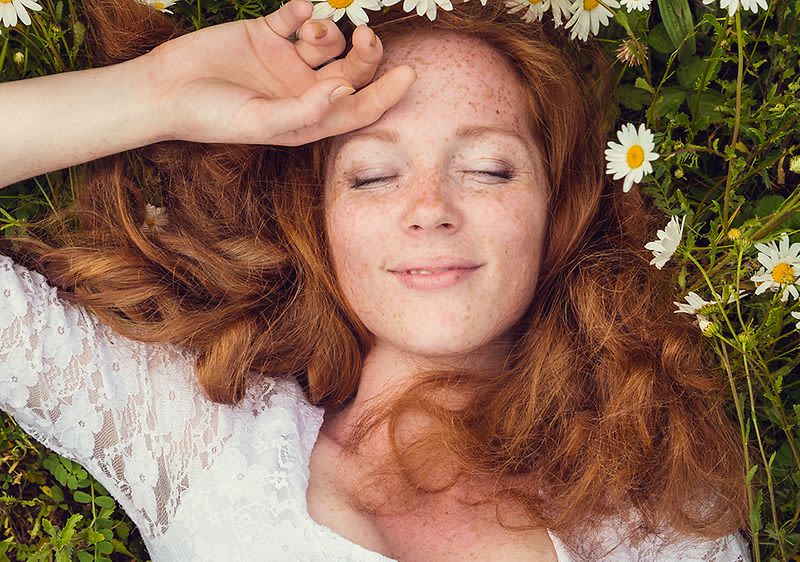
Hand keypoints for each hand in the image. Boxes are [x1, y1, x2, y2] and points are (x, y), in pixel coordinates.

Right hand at [142, 0, 415, 145]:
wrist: (165, 90)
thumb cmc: (212, 117)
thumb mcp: (262, 122)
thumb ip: (306, 109)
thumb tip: (347, 89)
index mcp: (310, 119)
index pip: (359, 108)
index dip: (387, 94)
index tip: (410, 73)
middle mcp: (304, 91)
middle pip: (353, 70)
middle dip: (367, 54)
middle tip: (368, 36)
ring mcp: (288, 61)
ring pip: (329, 42)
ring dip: (330, 31)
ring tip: (311, 31)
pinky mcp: (268, 33)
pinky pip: (297, 16)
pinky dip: (304, 10)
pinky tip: (297, 11)